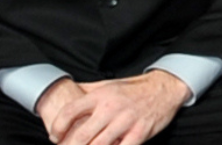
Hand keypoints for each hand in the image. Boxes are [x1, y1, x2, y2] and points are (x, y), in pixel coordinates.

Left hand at [44, 71, 187, 144]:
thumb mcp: (108, 85)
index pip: (69, 112)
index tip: (55, 136)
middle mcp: (111, 108)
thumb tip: (65, 92)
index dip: (57, 128)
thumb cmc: (133, 89)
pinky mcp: (140, 132)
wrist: (165, 88)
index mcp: (100, 95)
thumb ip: (86, 91)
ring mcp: (126, 121)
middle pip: (81, 136)